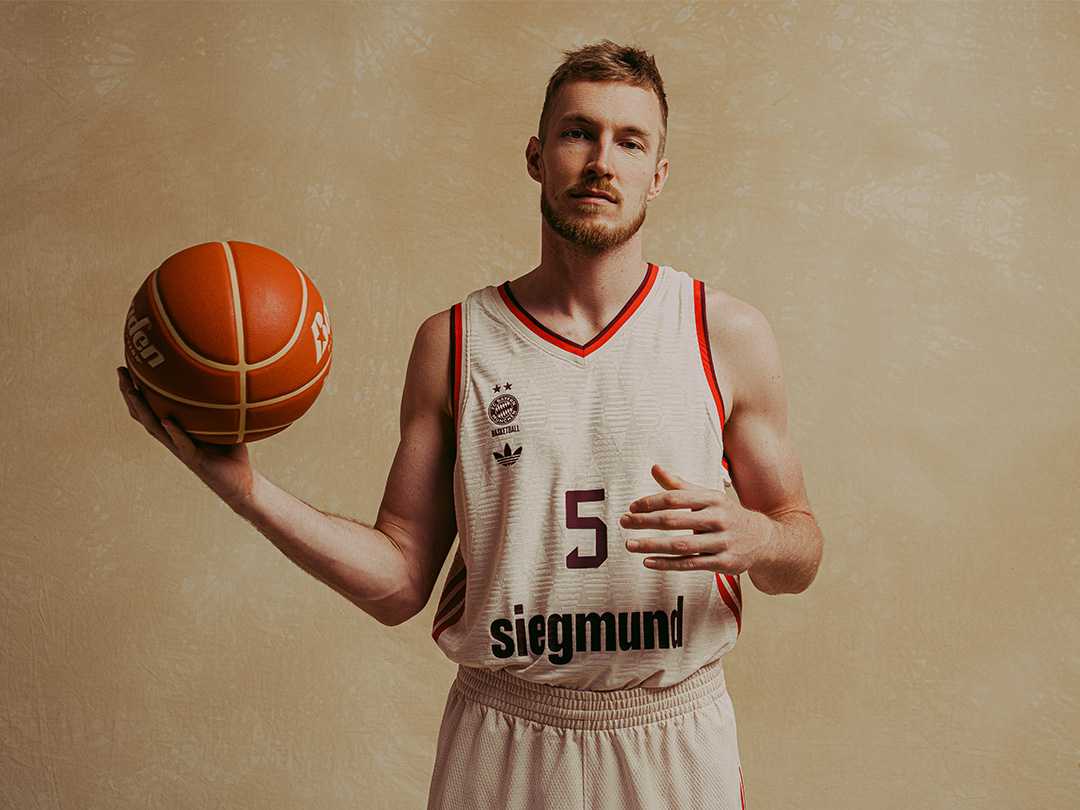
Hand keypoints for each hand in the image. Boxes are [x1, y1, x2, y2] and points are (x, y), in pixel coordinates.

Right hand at [117, 366, 255, 508]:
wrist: (241, 482)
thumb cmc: (232, 450)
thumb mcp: (226, 420)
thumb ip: (221, 401)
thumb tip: (227, 371)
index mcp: (175, 429)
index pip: (150, 407)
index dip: (137, 389)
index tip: (128, 365)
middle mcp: (173, 439)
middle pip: (143, 414)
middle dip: (129, 393)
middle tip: (121, 371)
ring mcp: (181, 450)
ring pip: (155, 429)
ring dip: (143, 410)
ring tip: (132, 391)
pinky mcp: (195, 460)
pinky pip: (183, 444)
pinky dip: (175, 432)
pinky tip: (167, 420)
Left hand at [618, 463, 774, 573]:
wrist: (764, 539)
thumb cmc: (726, 515)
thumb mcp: (707, 497)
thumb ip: (679, 486)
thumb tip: (655, 468)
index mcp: (711, 499)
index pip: (675, 498)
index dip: (651, 502)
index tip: (632, 507)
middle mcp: (718, 518)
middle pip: (675, 520)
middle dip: (646, 522)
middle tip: (624, 522)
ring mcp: (721, 541)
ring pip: (681, 545)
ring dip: (652, 545)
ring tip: (630, 545)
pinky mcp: (723, 562)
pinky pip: (690, 564)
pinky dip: (667, 564)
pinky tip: (648, 562)